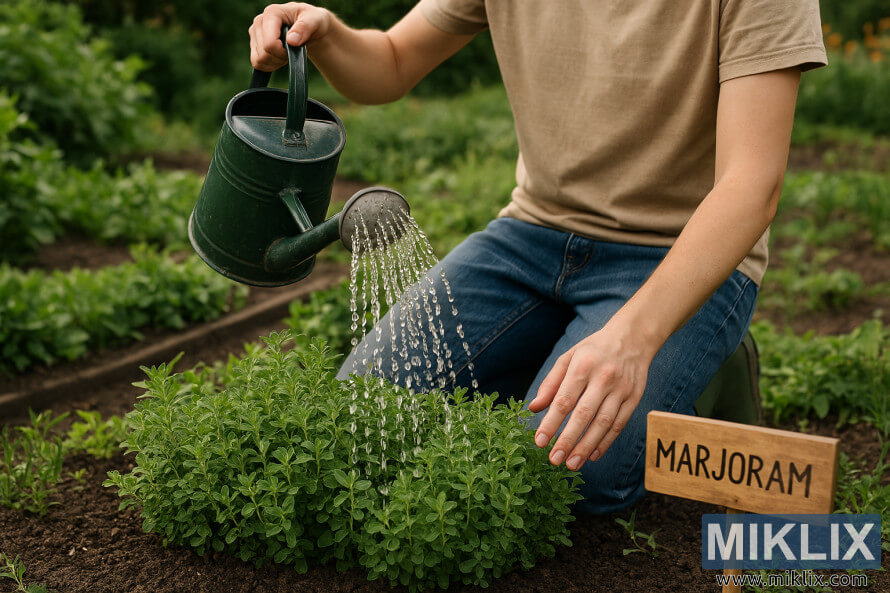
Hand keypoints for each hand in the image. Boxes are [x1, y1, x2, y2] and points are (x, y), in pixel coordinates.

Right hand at [249, 3, 332, 70]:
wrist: (311, 27)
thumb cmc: (313, 21)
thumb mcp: (315, 20)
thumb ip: (304, 28)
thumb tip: (291, 40)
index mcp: (272, 13)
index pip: (269, 43)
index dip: (282, 53)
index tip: (294, 48)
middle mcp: (259, 21)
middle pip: (263, 54)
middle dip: (280, 58)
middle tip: (292, 51)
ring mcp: (255, 32)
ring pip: (258, 60)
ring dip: (275, 62)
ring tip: (286, 53)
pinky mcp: (254, 43)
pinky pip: (257, 63)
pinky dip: (269, 65)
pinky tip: (279, 58)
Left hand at [528, 322, 656, 470]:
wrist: (633, 338)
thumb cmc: (593, 350)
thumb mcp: (568, 358)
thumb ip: (551, 383)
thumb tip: (534, 408)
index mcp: (583, 366)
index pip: (564, 399)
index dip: (551, 422)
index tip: (539, 441)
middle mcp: (603, 378)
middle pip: (584, 414)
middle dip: (568, 439)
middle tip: (554, 459)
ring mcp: (621, 389)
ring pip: (603, 423)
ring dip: (587, 446)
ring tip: (572, 463)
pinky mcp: (634, 398)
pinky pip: (619, 424)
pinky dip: (606, 441)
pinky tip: (593, 455)